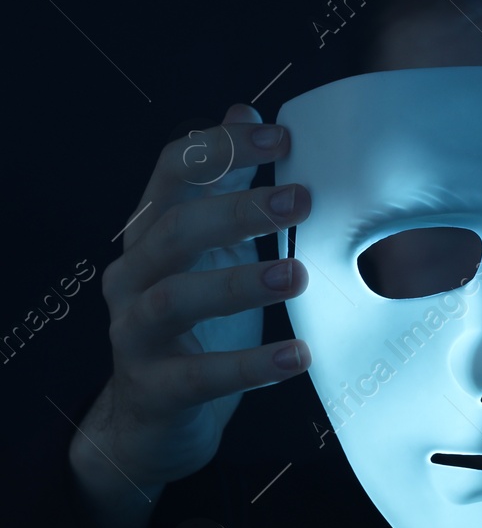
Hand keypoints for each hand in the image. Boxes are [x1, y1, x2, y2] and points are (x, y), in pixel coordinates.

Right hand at [70, 103, 311, 527]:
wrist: (150, 419)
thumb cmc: (195, 325)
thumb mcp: (211, 250)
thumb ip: (225, 185)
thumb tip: (246, 108)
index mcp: (152, 234)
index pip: (173, 173)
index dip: (221, 148)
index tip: (282, 137)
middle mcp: (133, 276)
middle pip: (173, 229)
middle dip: (236, 209)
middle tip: (302, 200)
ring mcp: (135, 333)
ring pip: (174, 298)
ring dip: (238, 283)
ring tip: (297, 275)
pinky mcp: (154, 387)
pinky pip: (199, 375)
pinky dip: (249, 365)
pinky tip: (297, 357)